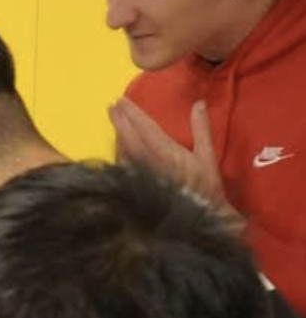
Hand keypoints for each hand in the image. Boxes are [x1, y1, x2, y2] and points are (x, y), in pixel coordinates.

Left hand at [110, 98, 230, 211]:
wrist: (198, 216)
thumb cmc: (206, 187)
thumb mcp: (207, 157)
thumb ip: (201, 129)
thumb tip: (198, 104)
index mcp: (167, 153)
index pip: (146, 128)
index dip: (133, 114)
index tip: (122, 101)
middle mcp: (150, 162)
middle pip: (130, 137)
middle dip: (120, 120)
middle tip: (111, 106)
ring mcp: (141, 175)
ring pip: (124, 150)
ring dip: (118, 134)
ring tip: (113, 119)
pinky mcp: (136, 185)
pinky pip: (124, 165)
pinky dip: (120, 151)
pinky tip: (117, 145)